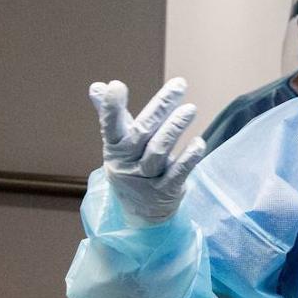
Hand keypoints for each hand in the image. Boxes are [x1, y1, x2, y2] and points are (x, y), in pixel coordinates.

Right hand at [89, 77, 204, 224]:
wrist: (140, 213)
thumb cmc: (132, 168)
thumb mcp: (119, 144)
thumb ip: (112, 115)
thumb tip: (98, 85)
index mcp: (115, 149)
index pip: (110, 126)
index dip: (111, 108)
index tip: (116, 86)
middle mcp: (127, 164)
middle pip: (142, 133)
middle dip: (160, 107)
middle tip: (179, 84)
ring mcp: (146, 179)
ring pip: (159, 151)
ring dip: (175, 129)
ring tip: (190, 109)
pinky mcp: (165, 192)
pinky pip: (178, 173)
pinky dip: (188, 158)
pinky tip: (199, 143)